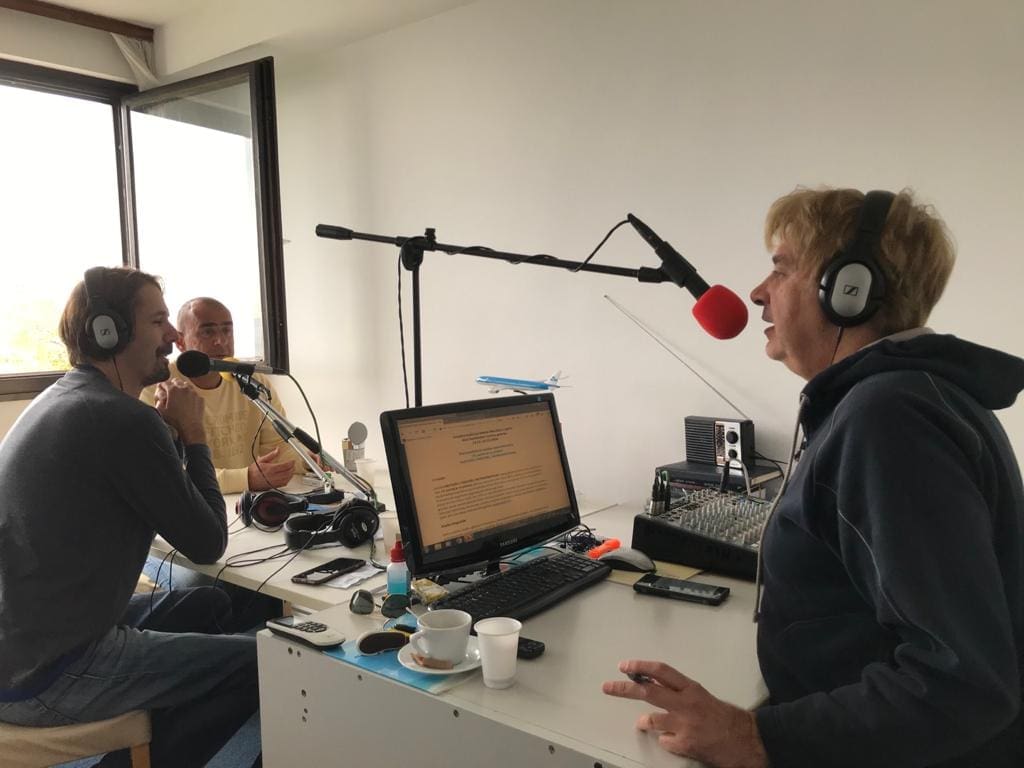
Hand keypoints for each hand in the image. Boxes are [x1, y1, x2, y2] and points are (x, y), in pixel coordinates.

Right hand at [154, 379, 205, 444]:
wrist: (190, 428)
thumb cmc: (174, 420)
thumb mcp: (161, 410)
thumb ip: (159, 398)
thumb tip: (160, 392)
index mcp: (173, 390)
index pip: (165, 383)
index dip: (161, 385)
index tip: (160, 388)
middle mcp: (184, 388)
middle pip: (176, 381)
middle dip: (172, 385)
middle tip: (169, 391)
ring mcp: (194, 393)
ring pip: (187, 385)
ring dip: (182, 388)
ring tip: (178, 395)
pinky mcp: (200, 398)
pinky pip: (194, 393)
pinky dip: (190, 395)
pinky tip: (187, 401)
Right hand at [247, 447, 295, 489]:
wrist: (248, 480)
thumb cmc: (253, 471)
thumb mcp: (262, 460)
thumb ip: (271, 455)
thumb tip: (278, 450)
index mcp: (271, 469)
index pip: (285, 466)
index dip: (291, 463)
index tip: (293, 461)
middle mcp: (273, 476)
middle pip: (288, 472)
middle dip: (292, 468)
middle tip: (293, 465)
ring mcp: (274, 482)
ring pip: (287, 479)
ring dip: (291, 474)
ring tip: (292, 470)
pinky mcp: (273, 486)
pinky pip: (283, 484)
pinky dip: (287, 480)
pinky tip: (288, 477)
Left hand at [602, 660, 767, 767]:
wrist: (747, 740)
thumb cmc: (725, 717)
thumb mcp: (701, 696)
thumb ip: (678, 693)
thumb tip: (652, 690)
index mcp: (691, 688)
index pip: (661, 671)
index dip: (640, 667)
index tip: (624, 666)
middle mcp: (686, 703)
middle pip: (647, 692)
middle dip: (624, 689)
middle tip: (607, 686)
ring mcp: (685, 725)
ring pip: (652, 719)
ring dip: (645, 721)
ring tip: (643, 722)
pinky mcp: (686, 744)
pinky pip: (665, 741)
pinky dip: (665, 740)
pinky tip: (674, 740)